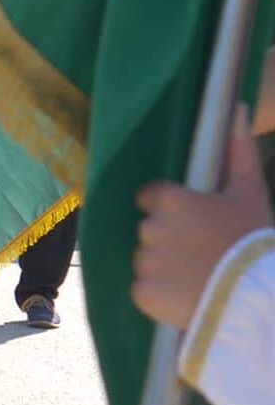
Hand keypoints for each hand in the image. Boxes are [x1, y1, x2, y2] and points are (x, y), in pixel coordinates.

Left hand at [133, 106, 274, 329]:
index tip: (192, 224)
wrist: (260, 297)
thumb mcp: (250, 192)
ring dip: (165, 268)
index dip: (171, 210)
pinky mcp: (144, 293)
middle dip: (170, 239)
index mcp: (170, 200)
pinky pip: (144, 290)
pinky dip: (160, 296)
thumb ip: (238, 150)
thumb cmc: (255, 241)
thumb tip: (237, 107)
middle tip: (202, 254)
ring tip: (199, 278)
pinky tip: (188, 297)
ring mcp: (145, 261)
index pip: (151, 197)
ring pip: (146, 260)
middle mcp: (150, 227)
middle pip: (150, 230)